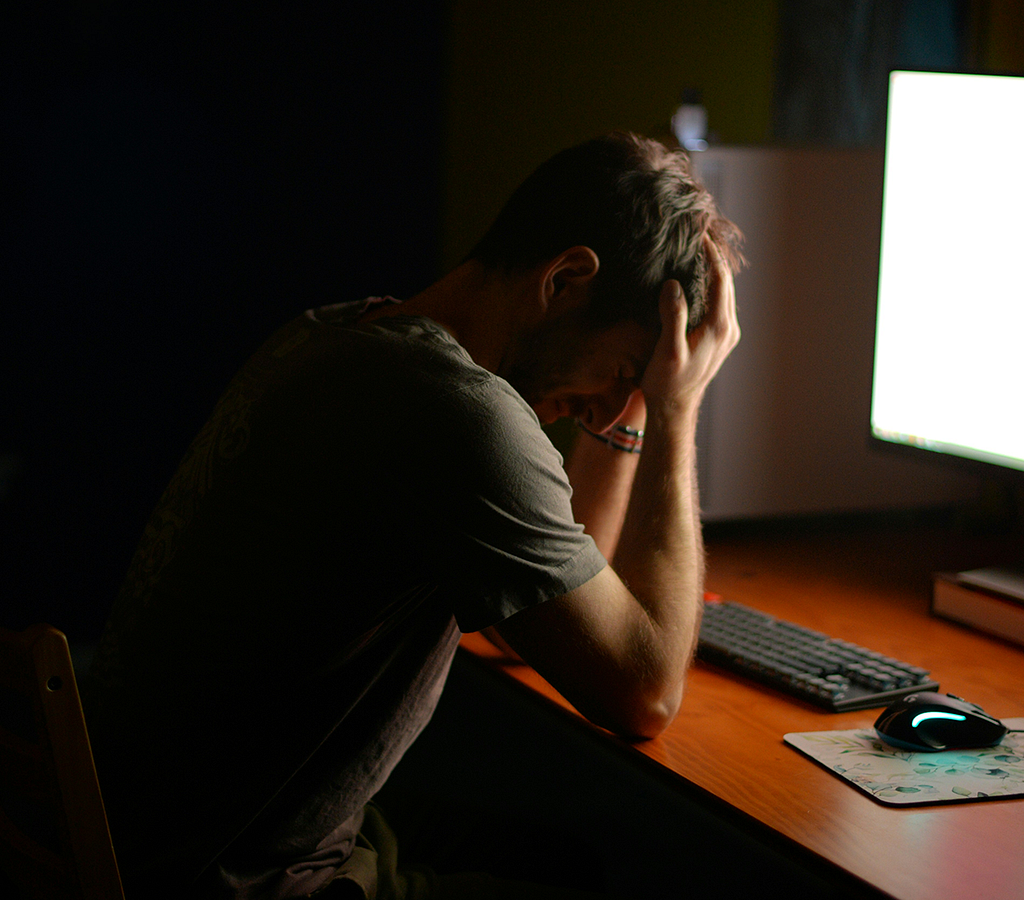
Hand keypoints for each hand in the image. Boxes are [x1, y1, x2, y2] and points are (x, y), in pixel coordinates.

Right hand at [640, 237, 739, 421]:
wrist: (674, 408)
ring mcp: (727, 334)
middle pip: (727, 282)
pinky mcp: (720, 338)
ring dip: (714, 271)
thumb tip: (673, 284)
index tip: (700, 233)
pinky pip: (720, 303)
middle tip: (699, 234)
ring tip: (698, 250)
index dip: (711, 254)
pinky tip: (697, 279)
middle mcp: (729, 328)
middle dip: (715, 257)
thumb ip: (673, 316)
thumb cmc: (667, 382)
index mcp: (719, 327)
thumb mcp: (667, 350)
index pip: (720, 279)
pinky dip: (711, 286)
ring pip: (725, 292)